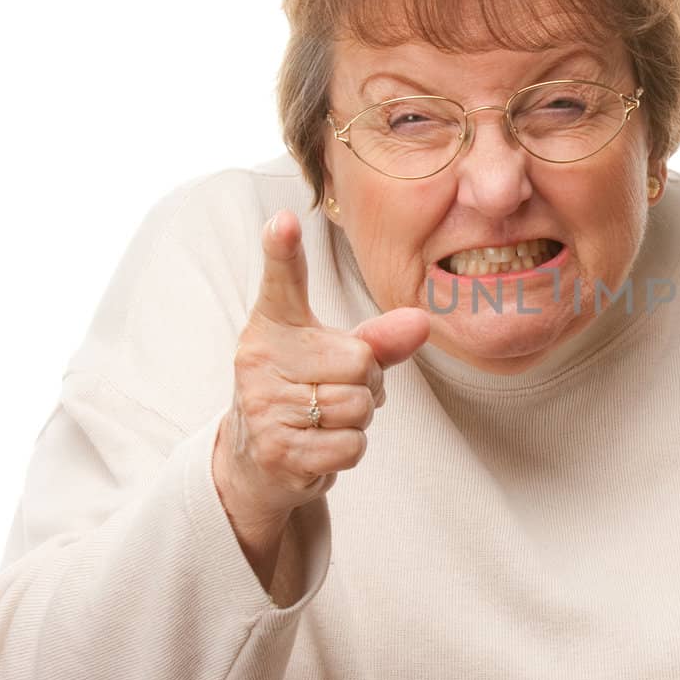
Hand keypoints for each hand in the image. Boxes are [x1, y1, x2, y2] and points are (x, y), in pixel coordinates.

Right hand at [213, 210, 429, 538]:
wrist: (258, 458)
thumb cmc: (306, 390)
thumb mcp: (338, 355)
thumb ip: (379, 338)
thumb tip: (421, 320)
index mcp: (274, 324)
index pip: (282, 281)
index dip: (283, 249)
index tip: (284, 221)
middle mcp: (260, 359)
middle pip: (360, 361)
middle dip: (368, 383)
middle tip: (339, 389)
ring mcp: (264, 406)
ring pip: (358, 406)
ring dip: (360, 418)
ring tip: (329, 417)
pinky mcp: (278, 450)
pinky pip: (351, 445)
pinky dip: (350, 448)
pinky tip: (322, 444)